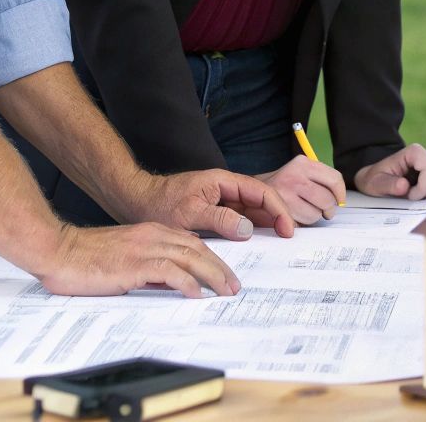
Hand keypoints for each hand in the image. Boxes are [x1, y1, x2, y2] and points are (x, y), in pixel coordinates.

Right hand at [32, 221, 240, 297]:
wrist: (57, 249)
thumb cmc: (84, 257)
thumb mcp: (124, 258)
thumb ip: (147, 266)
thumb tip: (170, 283)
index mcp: (150, 231)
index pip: (192, 243)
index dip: (212, 259)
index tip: (224, 275)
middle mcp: (151, 235)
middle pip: (198, 249)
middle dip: (220, 268)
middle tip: (233, 286)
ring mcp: (143, 248)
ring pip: (190, 258)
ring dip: (212, 275)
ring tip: (224, 291)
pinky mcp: (133, 263)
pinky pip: (169, 271)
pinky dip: (187, 282)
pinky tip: (195, 294)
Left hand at [133, 169, 295, 239]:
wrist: (137, 203)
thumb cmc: (159, 204)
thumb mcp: (189, 213)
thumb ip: (219, 219)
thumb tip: (248, 228)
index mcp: (223, 181)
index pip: (261, 191)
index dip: (278, 209)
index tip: (287, 229)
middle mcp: (226, 189)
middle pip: (261, 200)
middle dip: (278, 216)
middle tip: (288, 238)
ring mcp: (221, 201)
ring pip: (252, 211)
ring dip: (267, 224)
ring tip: (278, 242)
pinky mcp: (216, 213)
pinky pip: (239, 220)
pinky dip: (251, 230)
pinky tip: (257, 243)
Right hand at [258, 155, 346, 224]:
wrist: (253, 191)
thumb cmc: (283, 184)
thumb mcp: (300, 172)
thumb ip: (320, 179)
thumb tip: (341, 199)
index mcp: (303, 163)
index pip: (335, 179)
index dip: (340, 194)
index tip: (339, 201)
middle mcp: (294, 175)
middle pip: (328, 199)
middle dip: (328, 209)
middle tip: (323, 210)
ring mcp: (286, 193)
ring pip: (317, 214)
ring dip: (314, 217)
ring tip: (304, 210)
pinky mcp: (280, 210)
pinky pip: (303, 223)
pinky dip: (302, 222)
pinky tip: (294, 215)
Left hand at [355, 143, 425, 199]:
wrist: (378, 180)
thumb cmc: (376, 180)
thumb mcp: (375, 184)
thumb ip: (388, 185)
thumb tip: (404, 186)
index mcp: (415, 152)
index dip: (423, 188)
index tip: (409, 196)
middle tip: (411, 197)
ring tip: (417, 196)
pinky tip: (424, 197)